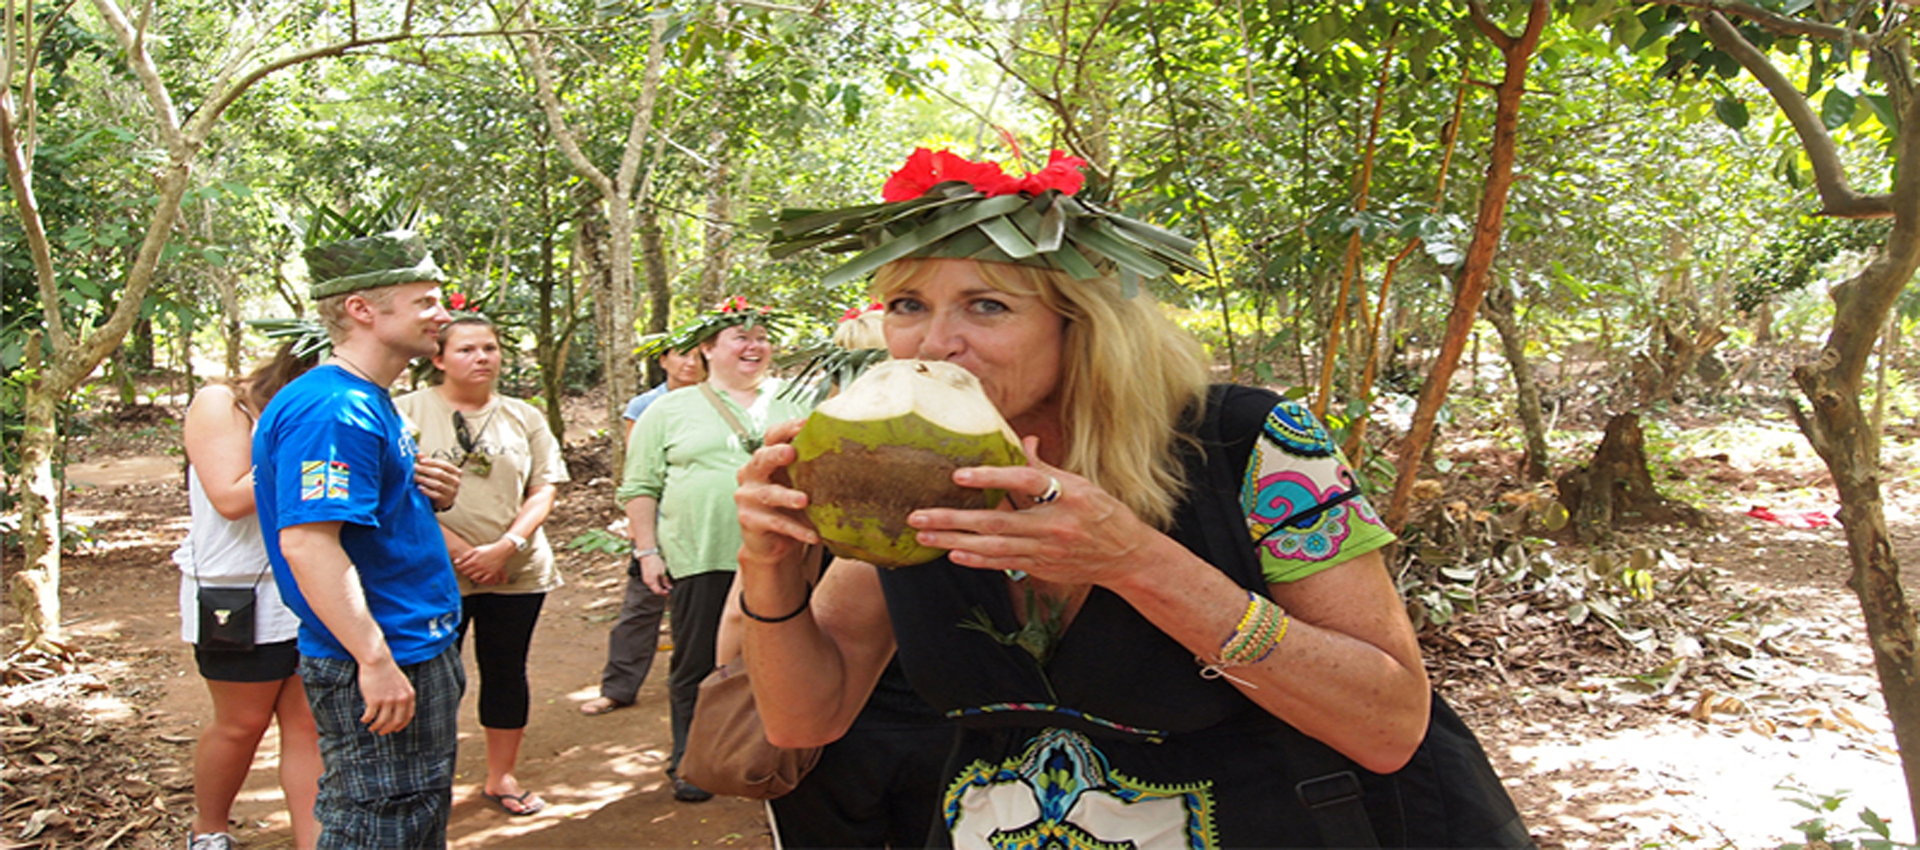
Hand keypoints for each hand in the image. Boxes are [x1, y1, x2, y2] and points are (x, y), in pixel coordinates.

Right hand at [357, 655, 416, 734]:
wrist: (377, 660)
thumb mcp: (402, 683)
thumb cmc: (387, 670)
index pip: (408, 716)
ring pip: (382, 721)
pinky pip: (370, 716)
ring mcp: (388, 700)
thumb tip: (399, 710)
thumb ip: (403, 695)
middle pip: (396, 721)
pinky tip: (364, 720)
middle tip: (382, 732)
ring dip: (376, 727)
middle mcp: (401, 699)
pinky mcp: (374, 700)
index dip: (401, 725)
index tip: (395, 729)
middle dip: (388, 729)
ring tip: (371, 728)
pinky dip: (367, 720)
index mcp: (409, 695)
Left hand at [414, 458, 460, 510]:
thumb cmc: (440, 483)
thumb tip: (418, 453)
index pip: (444, 465)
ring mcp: (452, 492)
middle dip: (426, 470)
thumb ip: (428, 463)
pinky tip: (419, 487)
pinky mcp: (446, 500)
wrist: (443, 501)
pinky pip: (435, 494)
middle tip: (415, 467)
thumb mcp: (436, 472)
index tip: (421, 460)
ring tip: (415, 477)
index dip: (432, 462)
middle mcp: (456, 481)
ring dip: (424, 480)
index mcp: (456, 472)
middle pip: (440, 473)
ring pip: (437, 484)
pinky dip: (426, 491)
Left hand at [453, 539, 512, 584]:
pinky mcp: (491, 573)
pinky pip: (483, 580)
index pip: (462, 567)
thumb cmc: (488, 549)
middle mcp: (479, 566)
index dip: (459, 568)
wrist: (501, 550)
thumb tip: (455, 562)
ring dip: (471, 576)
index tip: (459, 567)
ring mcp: (485, 570)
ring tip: (471, 572)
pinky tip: (478, 576)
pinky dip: (479, 579)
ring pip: (474, 577)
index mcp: (474, 560)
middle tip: (464, 570)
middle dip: (464, 572)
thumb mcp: (475, 550)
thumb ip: (465, 556)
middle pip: (467, 573)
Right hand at [639, 553, 672, 595]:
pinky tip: (661, 582)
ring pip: (653, 587)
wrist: (647, 555)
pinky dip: (657, 584)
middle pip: (655, 590)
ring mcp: (646, 579)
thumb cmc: (655, 562)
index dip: (664, 593)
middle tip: (669, 592)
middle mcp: (647, 582)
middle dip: (662, 592)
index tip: (670, 594)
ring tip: (666, 587)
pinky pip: (651, 583)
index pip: (658, 591)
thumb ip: (665, 581)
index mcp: (651, 582)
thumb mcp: (662, 571)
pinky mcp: (646, 576)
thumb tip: (669, 587)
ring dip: (659, 588)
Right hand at [734, 418, 818, 575]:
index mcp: (765, 458)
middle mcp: (751, 474)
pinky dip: (796, 529)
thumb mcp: (798, 482)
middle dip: (776, 454)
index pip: (772, 437)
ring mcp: (747, 497)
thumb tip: (845, 444)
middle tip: (792, 452)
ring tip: (805, 501)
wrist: (772, 542)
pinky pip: (776, 523)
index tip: (806, 423)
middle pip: (761, 458)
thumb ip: (810, 465)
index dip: (787, 429)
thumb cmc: (788, 505)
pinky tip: (813, 535)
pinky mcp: (750, 520)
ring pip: (768, 494)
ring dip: (788, 496)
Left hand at [906, 436, 1158, 585]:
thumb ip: (1046, 467)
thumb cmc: (1103, 514)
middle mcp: (1054, 524)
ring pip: (993, 546)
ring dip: (954, 540)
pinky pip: (1004, 563)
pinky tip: (953, 553)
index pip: (1027, 482)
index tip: (960, 474)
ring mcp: (1046, 550)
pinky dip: (977, 560)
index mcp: (1068, 495)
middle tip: (919, 514)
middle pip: (997, 521)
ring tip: (924, 535)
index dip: (993, 477)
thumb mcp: (1081, 485)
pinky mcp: (1041, 567)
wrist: (1126, 557)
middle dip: (954, 518)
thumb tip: (1025, 440)